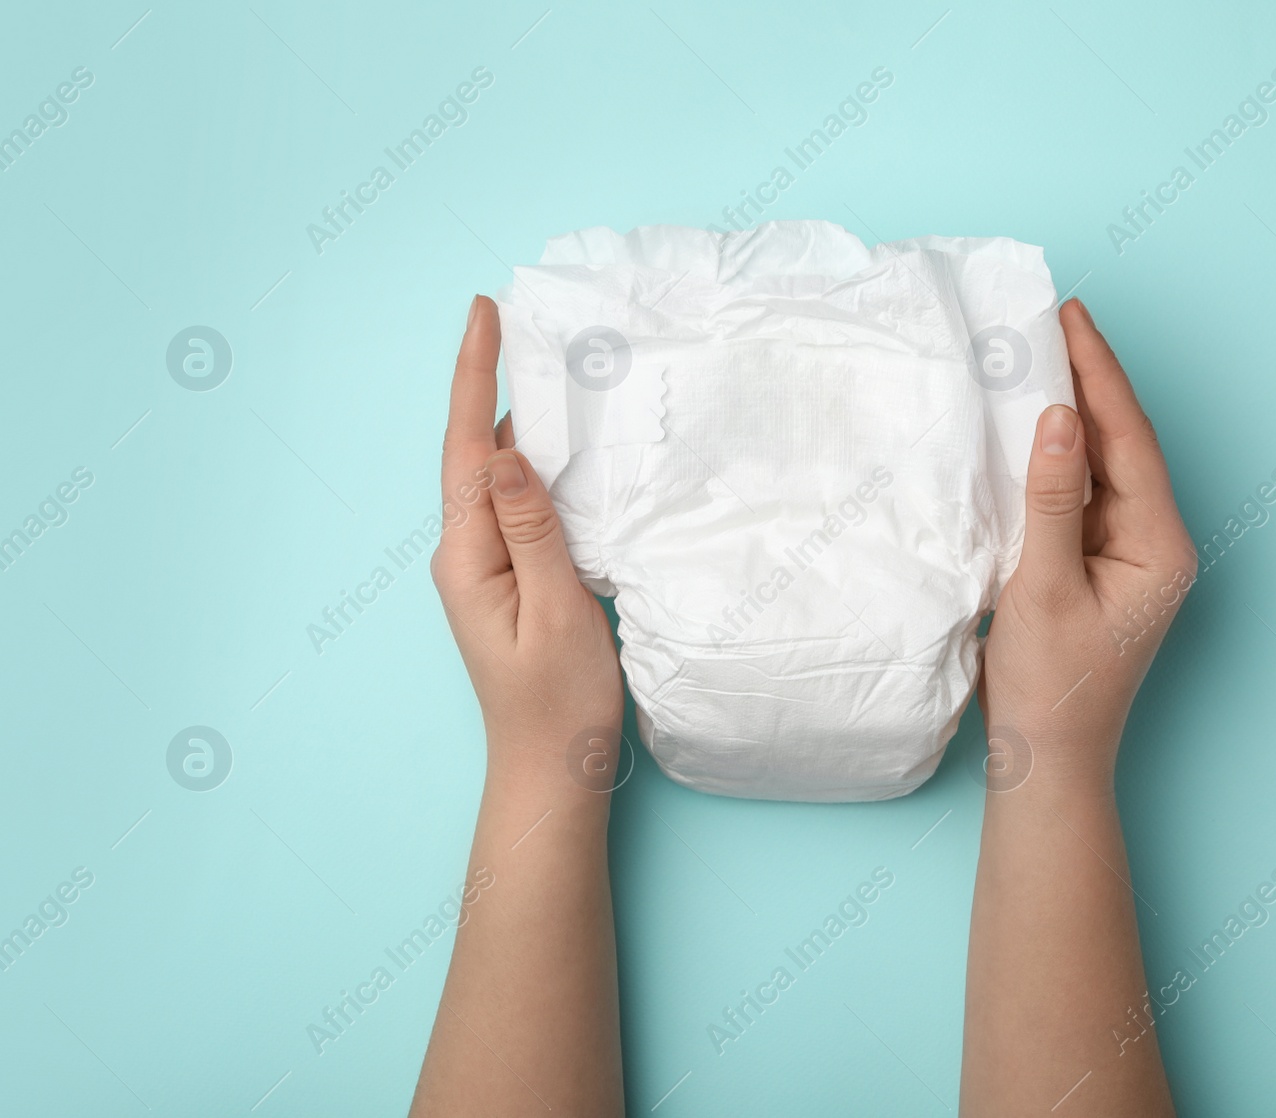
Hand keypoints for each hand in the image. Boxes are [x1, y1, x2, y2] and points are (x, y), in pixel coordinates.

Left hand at [430, 295, 624, 778]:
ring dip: (521, 424)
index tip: (486, 312)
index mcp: (468, 556)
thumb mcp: (554, 611)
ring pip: (500, 477)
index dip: (474, 375)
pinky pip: (521, 507)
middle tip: (528, 323)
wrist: (551, 770)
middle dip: (496, 385)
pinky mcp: (513, 579)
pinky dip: (542, 468)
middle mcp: (467, 553)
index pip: (465, 446)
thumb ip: (531, 530)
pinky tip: (568, 452)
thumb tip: (504, 452)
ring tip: (552, 370)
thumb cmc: (558, 702)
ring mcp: (487, 566)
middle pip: (476, 451)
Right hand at [979, 298, 1195, 795]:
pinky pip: (1078, 494)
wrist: (1045, 760)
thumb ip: (1053, 499)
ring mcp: (1125, 553)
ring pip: (1100, 465)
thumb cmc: (1050, 687)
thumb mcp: (1045, 586)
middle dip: (1090, 380)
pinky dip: (1055, 457)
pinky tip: (1029, 426)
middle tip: (1054, 317)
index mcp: (1160, 545)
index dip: (1100, 373)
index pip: (1130, 438)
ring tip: (1040, 352)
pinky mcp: (1094, 564)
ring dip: (1072, 412)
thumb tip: (1061, 417)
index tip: (1071, 316)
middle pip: (1122, 443)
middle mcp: (1154, 541)